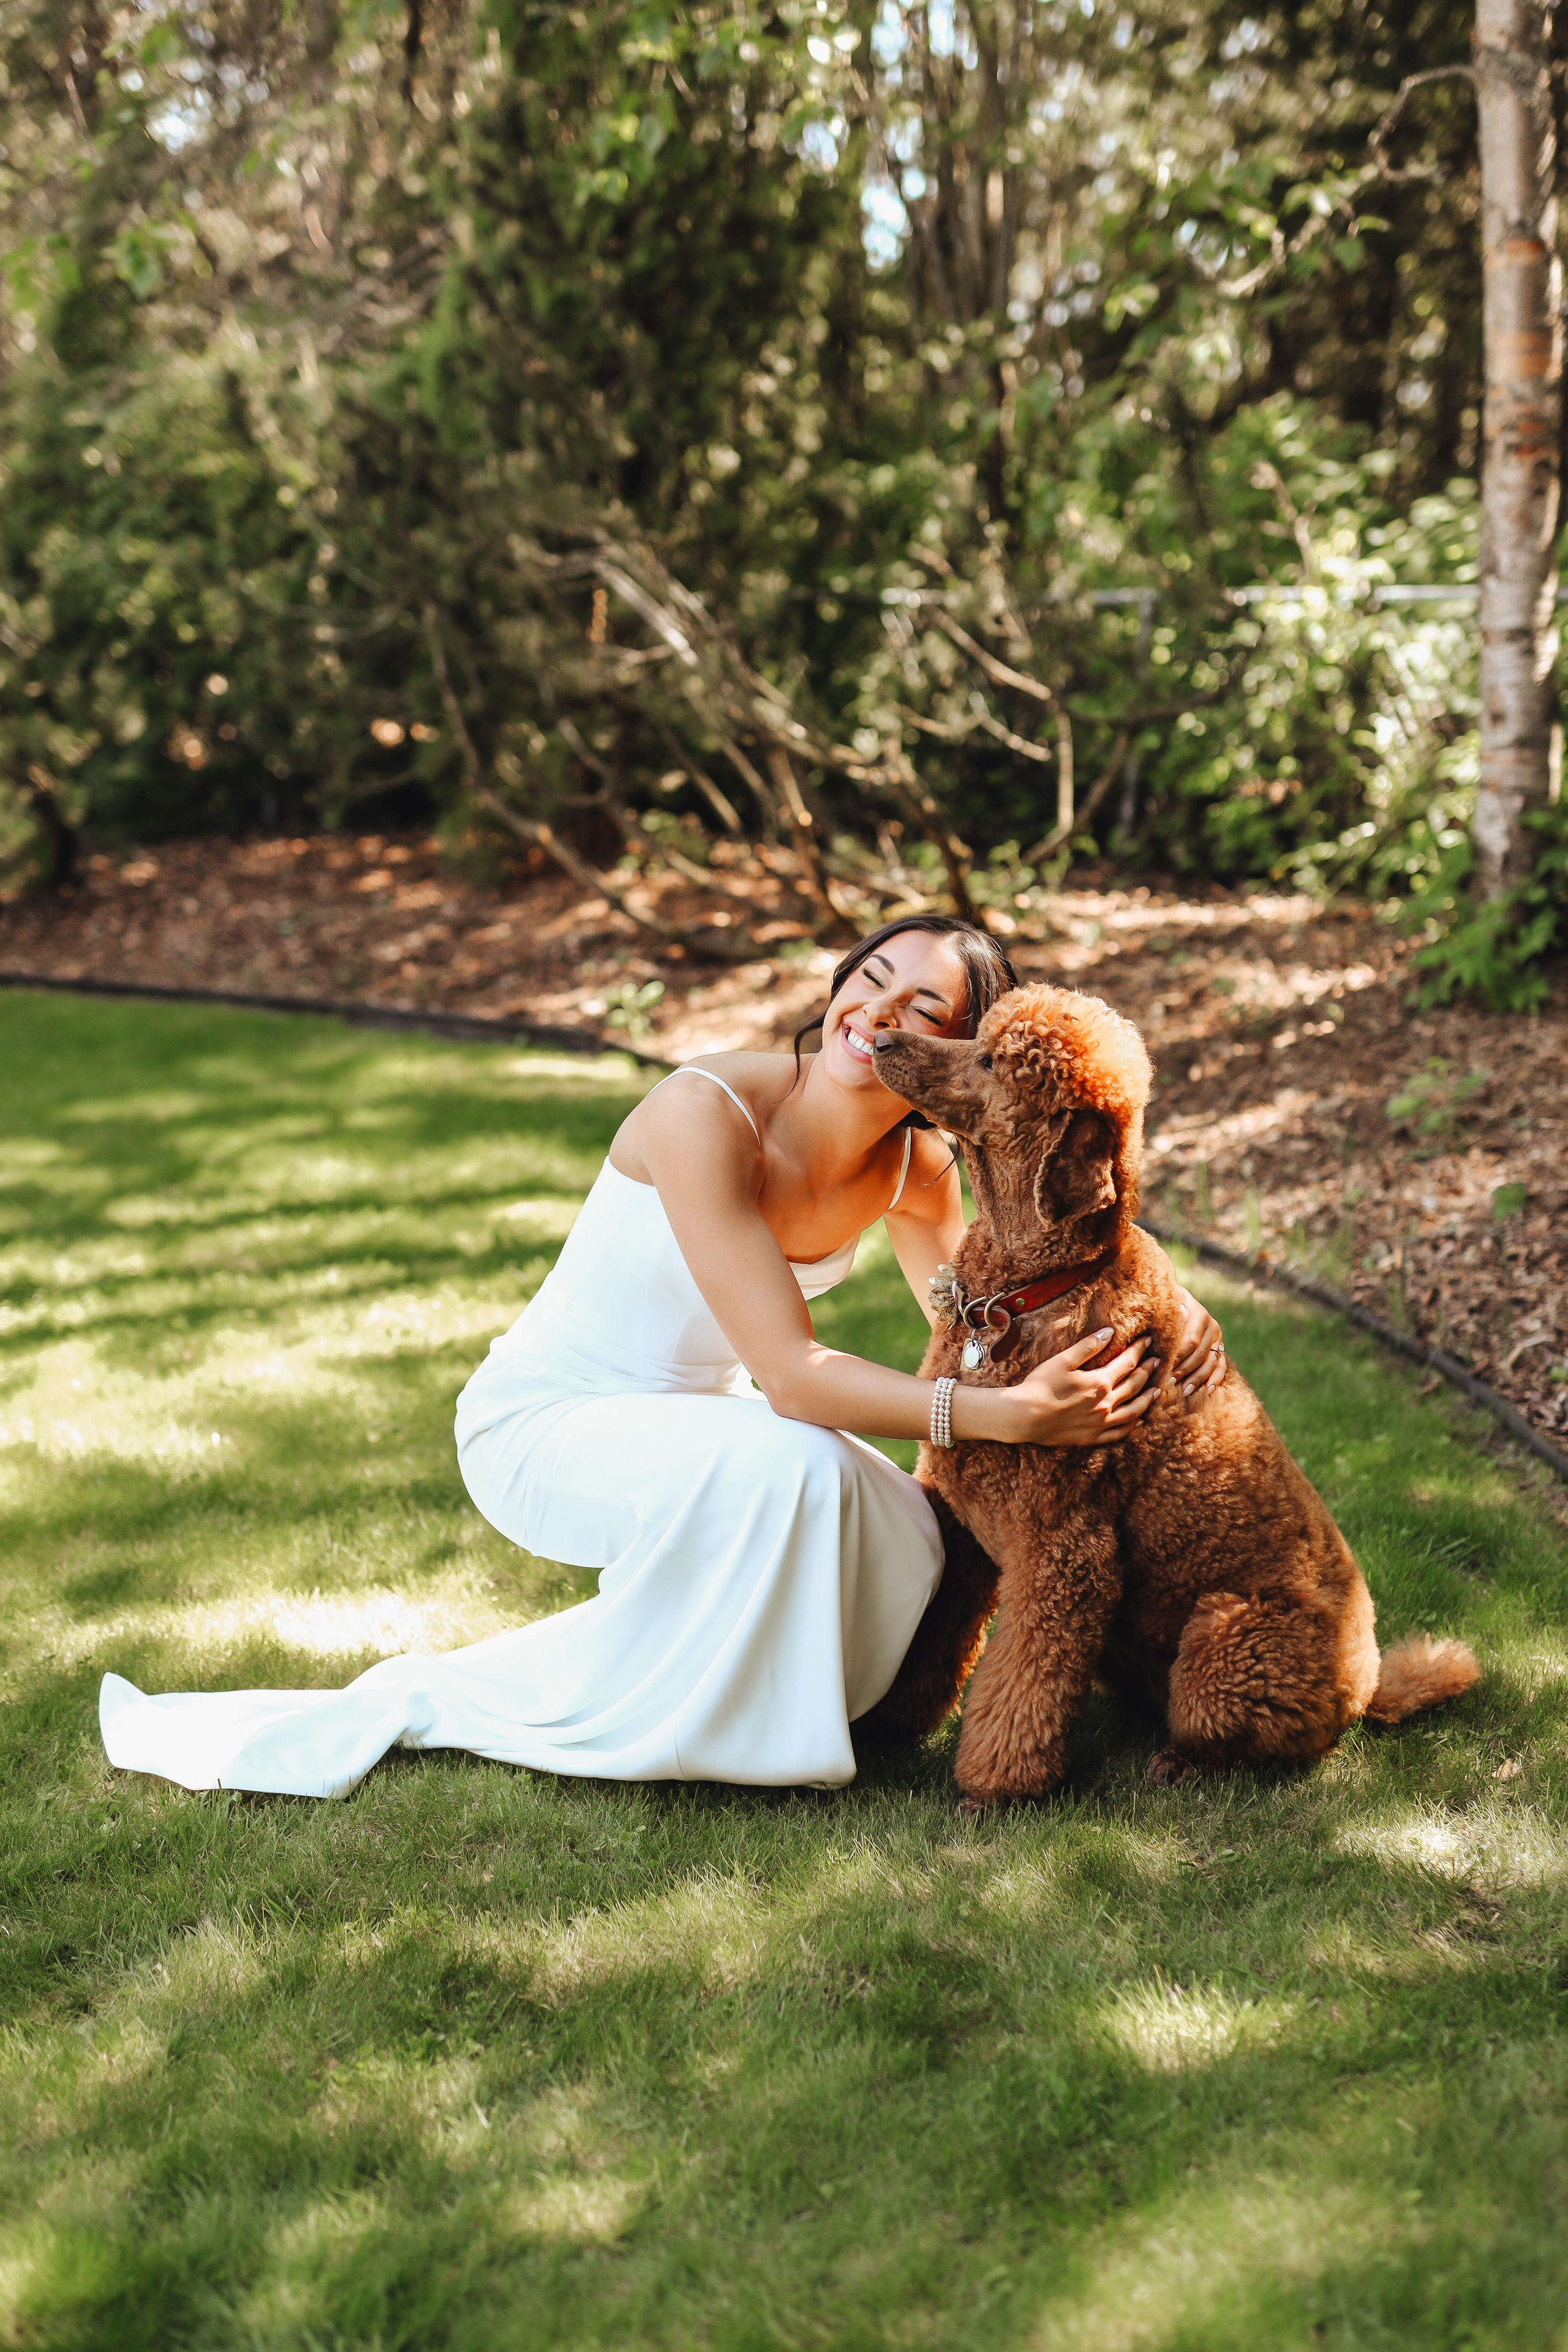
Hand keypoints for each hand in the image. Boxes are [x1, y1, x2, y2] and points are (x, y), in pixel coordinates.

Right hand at [1008, 1327, 1160, 1447]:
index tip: (1148, 1340)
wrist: (1024, 1416)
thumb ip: (1089, 1346)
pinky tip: (1137, 1421)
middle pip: (1134, 1385)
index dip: (1139, 1350)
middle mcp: (1105, 1404)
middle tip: (1158, 1362)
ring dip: (1147, 1400)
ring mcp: (1100, 1423)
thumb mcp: (1063, 1360)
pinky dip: (1132, 1426)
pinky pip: (1119, 1433)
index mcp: (1100, 1383)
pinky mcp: (1092, 1437)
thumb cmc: (1041, 1385)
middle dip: (1147, 1371)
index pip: (1127, 1363)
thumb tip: (1110, 1332)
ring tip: (1156, 1391)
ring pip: (1133, 1411)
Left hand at [1173, 1287, 1225, 1403]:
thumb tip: (1179, 1312)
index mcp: (1200, 1314)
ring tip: (1185, 1391)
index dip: (1178, 1356)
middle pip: (1200, 1354)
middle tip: (1170, 1382)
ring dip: (1198, 1378)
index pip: (1190, 1340)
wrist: (1178, 1301)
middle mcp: (1212, 1326)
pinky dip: (1215, 1378)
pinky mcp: (1220, 1348)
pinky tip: (1207, 1390)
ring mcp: (1218, 1338)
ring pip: (1211, 1362)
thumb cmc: (1167, 1305)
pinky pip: (1221, 1365)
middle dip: (1185, 1370)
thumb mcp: (1166, 1304)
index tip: (1165, 1368)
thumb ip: (1169, 1311)